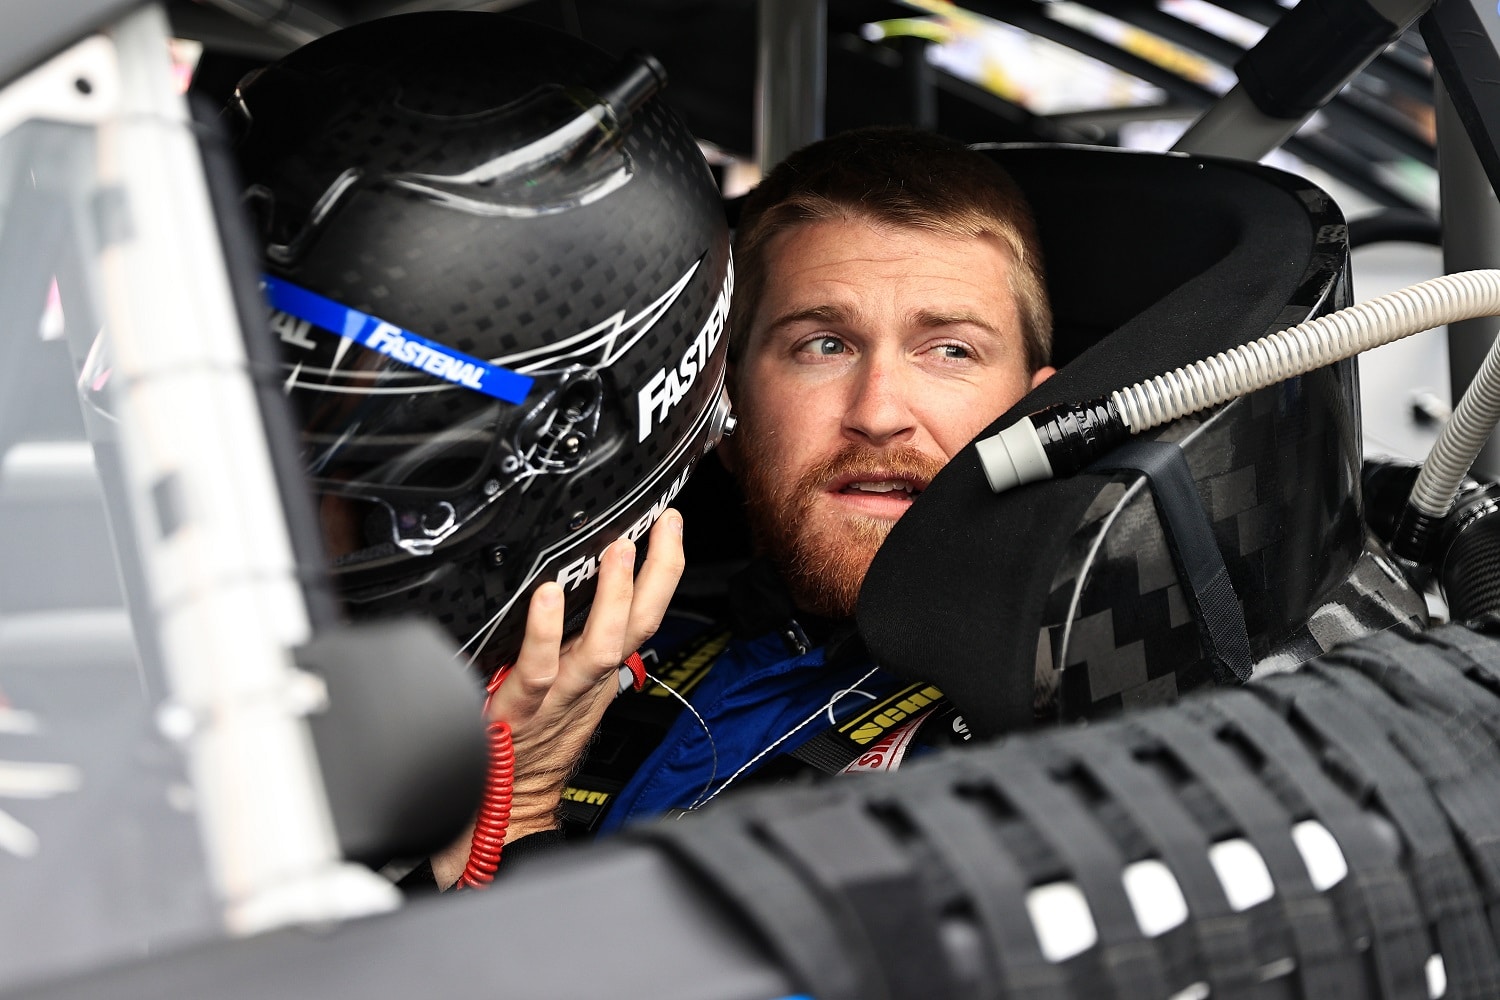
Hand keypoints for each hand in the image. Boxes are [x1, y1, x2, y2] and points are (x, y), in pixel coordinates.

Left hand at [488, 508, 685, 822]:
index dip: (664, 570)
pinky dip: (546, 633)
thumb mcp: (565, 688)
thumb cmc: (532, 746)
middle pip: (641, 625)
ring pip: (602, 646)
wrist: (508, 807)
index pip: (645, 614)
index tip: (670, 524)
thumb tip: (573, 590)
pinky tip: (548, 599)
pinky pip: (539, 669)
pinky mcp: (521, 709)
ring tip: (617, 553)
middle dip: (659, 573)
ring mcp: (559, 695)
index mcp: (601, 671)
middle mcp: (589, 680)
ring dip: (615, 599)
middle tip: (663, 528)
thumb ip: (574, 644)